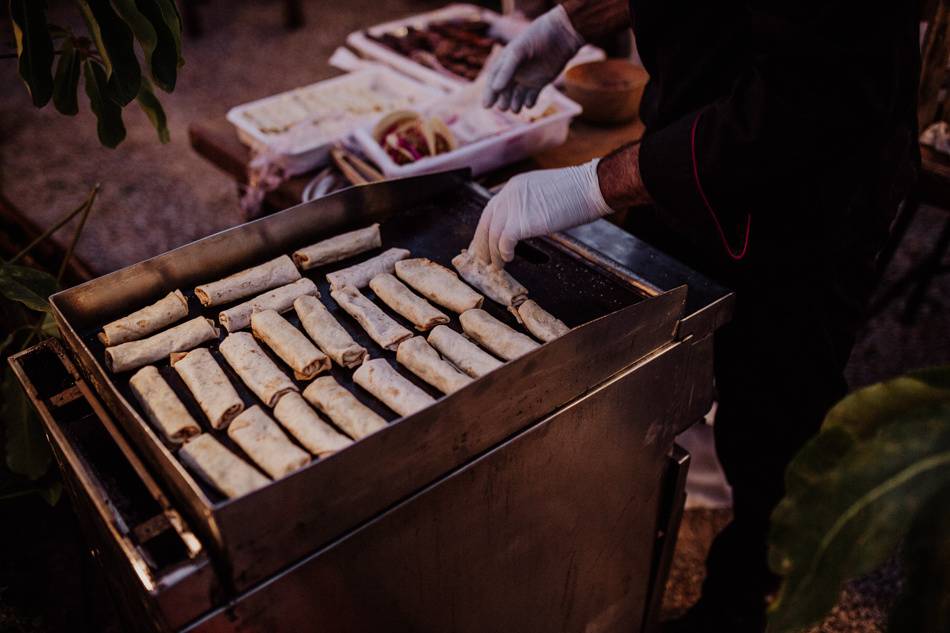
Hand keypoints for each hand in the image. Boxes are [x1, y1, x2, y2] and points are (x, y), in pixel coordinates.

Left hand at [471, 160, 613, 267]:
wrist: (590, 187)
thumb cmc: (578, 192)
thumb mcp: (545, 193)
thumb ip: (530, 205)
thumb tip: (526, 225)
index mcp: (515, 186)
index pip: (491, 210)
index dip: (486, 229)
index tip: (486, 243)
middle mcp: (509, 194)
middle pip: (486, 223)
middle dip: (483, 244)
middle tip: (485, 261)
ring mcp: (514, 207)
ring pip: (492, 235)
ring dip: (493, 253)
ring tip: (498, 266)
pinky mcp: (522, 221)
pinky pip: (503, 242)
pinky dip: (504, 253)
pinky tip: (509, 259)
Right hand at [482, 5, 584, 112]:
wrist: (561, 35)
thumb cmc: (536, 39)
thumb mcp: (518, 52)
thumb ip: (506, 70)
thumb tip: (495, 89)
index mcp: (506, 61)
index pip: (493, 80)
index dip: (489, 93)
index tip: (486, 106)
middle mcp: (515, 71)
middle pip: (504, 91)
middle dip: (502, 100)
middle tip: (503, 107)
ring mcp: (528, 77)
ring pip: (517, 96)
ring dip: (515, 104)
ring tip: (515, 109)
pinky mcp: (541, 82)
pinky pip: (532, 97)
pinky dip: (529, 102)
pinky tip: (529, 104)